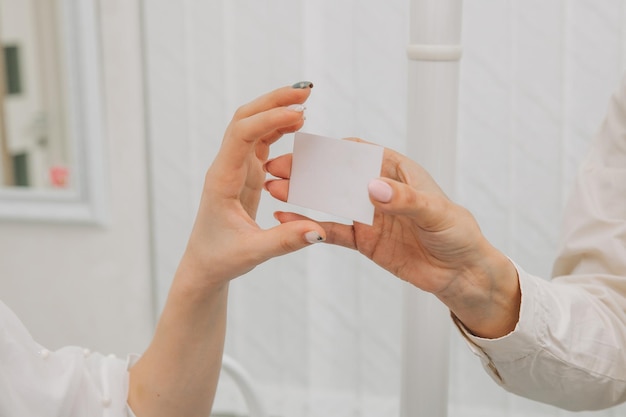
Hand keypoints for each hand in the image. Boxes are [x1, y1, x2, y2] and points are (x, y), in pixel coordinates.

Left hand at [182, 83, 325, 286]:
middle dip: (273, 101)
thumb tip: (318, 231)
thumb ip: (285, 241)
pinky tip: (297, 123)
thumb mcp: (254, 253)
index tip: (299, 114)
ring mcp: (236, 167)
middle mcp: (227, 167)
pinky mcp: (247, 173)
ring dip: (276, 109)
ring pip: (253, 125)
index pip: (241, 135)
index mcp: (222, 179)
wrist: (206, 264)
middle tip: (306, 90)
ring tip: (305, 100)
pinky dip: (278, 127)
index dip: (269, 120)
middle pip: (245, 119)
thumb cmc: (222, 258)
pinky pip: (261, 141)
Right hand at [265, 139, 519, 337]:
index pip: (357, 153)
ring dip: (303, 195)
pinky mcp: (363, 239)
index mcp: (396, 169)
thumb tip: (373, 188)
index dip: (330, 150)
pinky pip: (333, 229)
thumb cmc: (458, 234)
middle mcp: (377, 188)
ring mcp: (368, 213)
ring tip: (275, 190)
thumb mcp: (436, 212)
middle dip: (307, 170)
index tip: (303, 150)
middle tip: (277, 168)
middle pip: (336, 174)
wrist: (461, 274)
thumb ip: (405, 200)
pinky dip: (310, 224)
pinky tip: (288, 218)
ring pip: (329, 200)